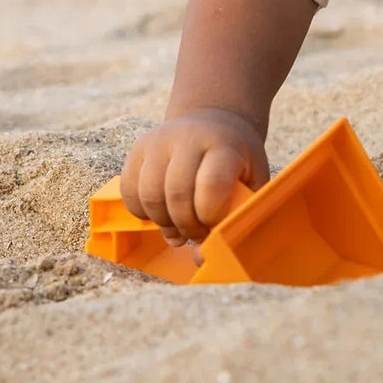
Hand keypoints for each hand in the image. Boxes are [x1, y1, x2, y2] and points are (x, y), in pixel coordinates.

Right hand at [120, 109, 268, 244]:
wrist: (214, 123)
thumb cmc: (237, 160)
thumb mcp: (253, 179)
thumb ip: (236, 216)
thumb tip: (199, 258)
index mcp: (223, 145)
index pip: (211, 184)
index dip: (210, 215)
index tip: (214, 224)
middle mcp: (188, 138)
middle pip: (176, 194)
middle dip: (186, 226)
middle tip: (196, 233)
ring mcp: (159, 142)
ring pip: (149, 196)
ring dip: (163, 222)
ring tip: (180, 226)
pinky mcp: (137, 150)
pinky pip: (129, 192)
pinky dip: (142, 212)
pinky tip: (162, 212)